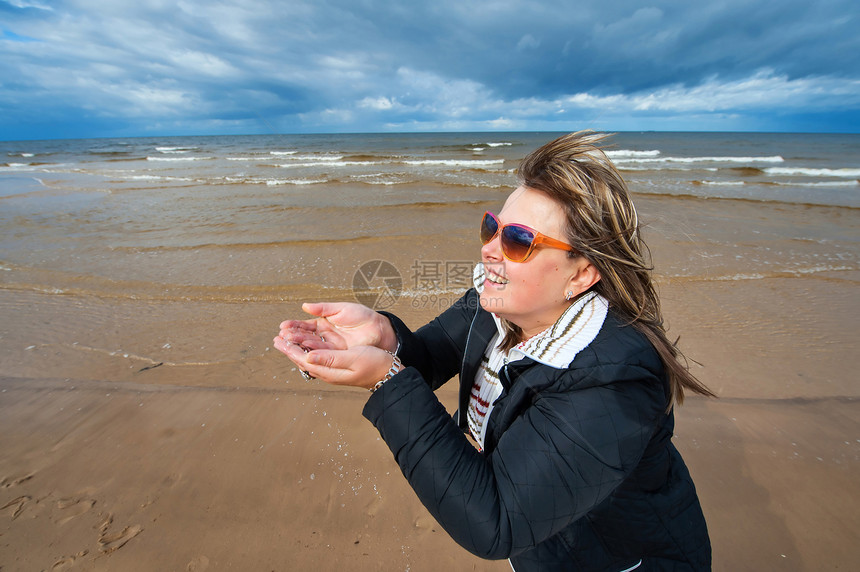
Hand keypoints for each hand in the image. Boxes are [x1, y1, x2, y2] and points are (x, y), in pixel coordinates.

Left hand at [273, 341, 399, 389]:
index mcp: (329, 370)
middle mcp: (328, 371)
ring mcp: (333, 369)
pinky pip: (318, 357)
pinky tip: (306, 345)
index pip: (303, 359)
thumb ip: (330, 358)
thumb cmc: (374, 364)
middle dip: (289, 349)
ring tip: (287, 340)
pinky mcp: (338, 365)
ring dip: (297, 348)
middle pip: (303, 360)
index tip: (278, 340)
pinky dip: (308, 349)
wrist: (388, 373)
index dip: (290, 349)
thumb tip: (308, 356)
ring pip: (310, 358)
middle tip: (276, 339)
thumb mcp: (352, 358)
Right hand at [277, 302, 396, 352]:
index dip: (294, 326)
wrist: (378, 329)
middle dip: (292, 337)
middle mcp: (324, 336)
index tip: (283, 326)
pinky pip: (321, 354)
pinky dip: (311, 352)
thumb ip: (323, 308)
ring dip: (298, 345)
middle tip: (280, 336)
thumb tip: (305, 306)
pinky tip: (301, 351)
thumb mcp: (341, 308)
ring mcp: (330, 346)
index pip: (305, 325)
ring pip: (311, 346)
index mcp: (324, 324)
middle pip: (305, 337)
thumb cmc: (362, 316)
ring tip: (286, 343)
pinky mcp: (337, 354)